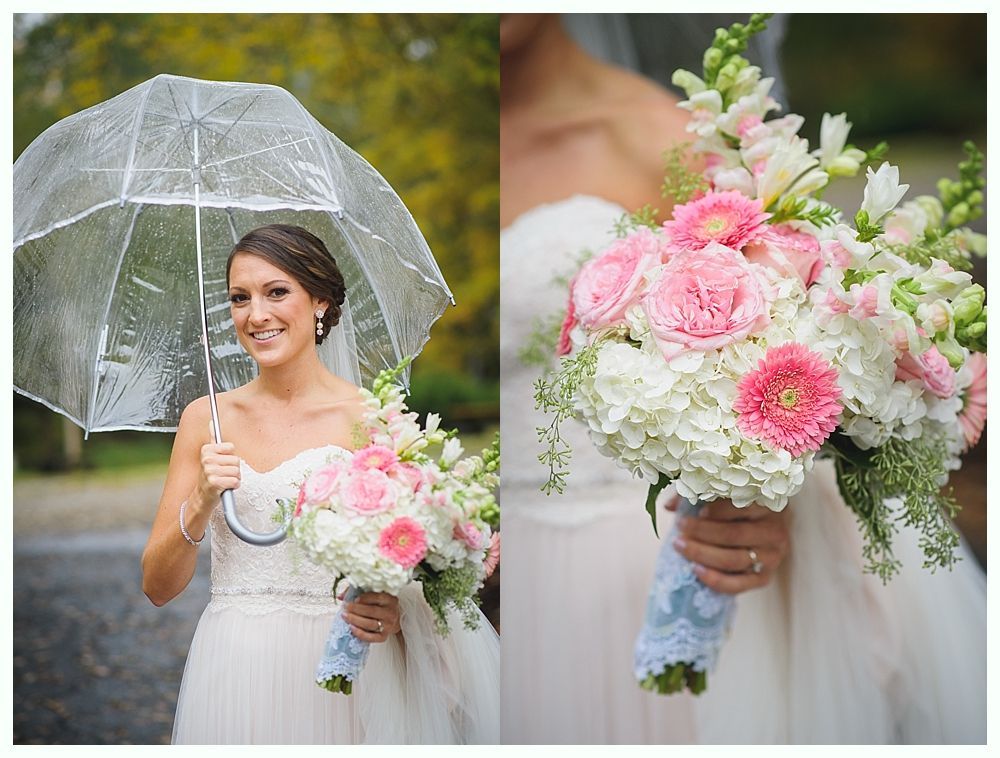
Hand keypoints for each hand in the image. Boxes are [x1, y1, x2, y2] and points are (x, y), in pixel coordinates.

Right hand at [196, 440, 240, 504]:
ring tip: (225, 480)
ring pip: (236, 471)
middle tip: (224, 473)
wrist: (203, 495)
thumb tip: (212, 422)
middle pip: (236, 460)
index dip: (230, 456)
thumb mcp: (210, 455)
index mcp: (206, 450)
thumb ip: (213, 438)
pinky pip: (235, 481)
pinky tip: (226, 487)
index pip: (231, 447)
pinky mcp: (214, 483)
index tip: (222, 461)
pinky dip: (234, 485)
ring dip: (234, 478)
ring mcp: (210, 471)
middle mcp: (206, 459)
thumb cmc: (210, 474)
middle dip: (234, 468)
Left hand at [343, 592, 400, 642]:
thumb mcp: (373, 593)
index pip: (378, 597)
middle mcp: (391, 612)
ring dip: (355, 620)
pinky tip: (351, 628)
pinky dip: (360, 633)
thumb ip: (357, 592)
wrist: (393, 617)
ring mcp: (388, 626)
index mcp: (390, 599)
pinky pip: (371, 637)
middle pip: (372, 611)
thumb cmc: (380, 604)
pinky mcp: (384, 636)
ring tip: (345, 616)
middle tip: (345, 608)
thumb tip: (340, 596)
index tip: (355, 599)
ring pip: (370, 624)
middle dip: (356, 610)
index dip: (365, 598)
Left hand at [665, 493, 789, 594]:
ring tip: (680, 545)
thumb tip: (669, 506)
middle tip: (680, 528)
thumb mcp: (726, 494)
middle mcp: (774, 532)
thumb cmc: (741, 506)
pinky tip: (696, 570)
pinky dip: (715, 580)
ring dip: (702, 554)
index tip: (697, 510)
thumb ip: (699, 494)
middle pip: (734, 535)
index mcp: (768, 506)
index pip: (742, 507)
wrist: (768, 528)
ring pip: (734, 560)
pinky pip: (738, 584)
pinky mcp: (765, 578)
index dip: (718, 510)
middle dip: (702, 532)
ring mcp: (771, 557)